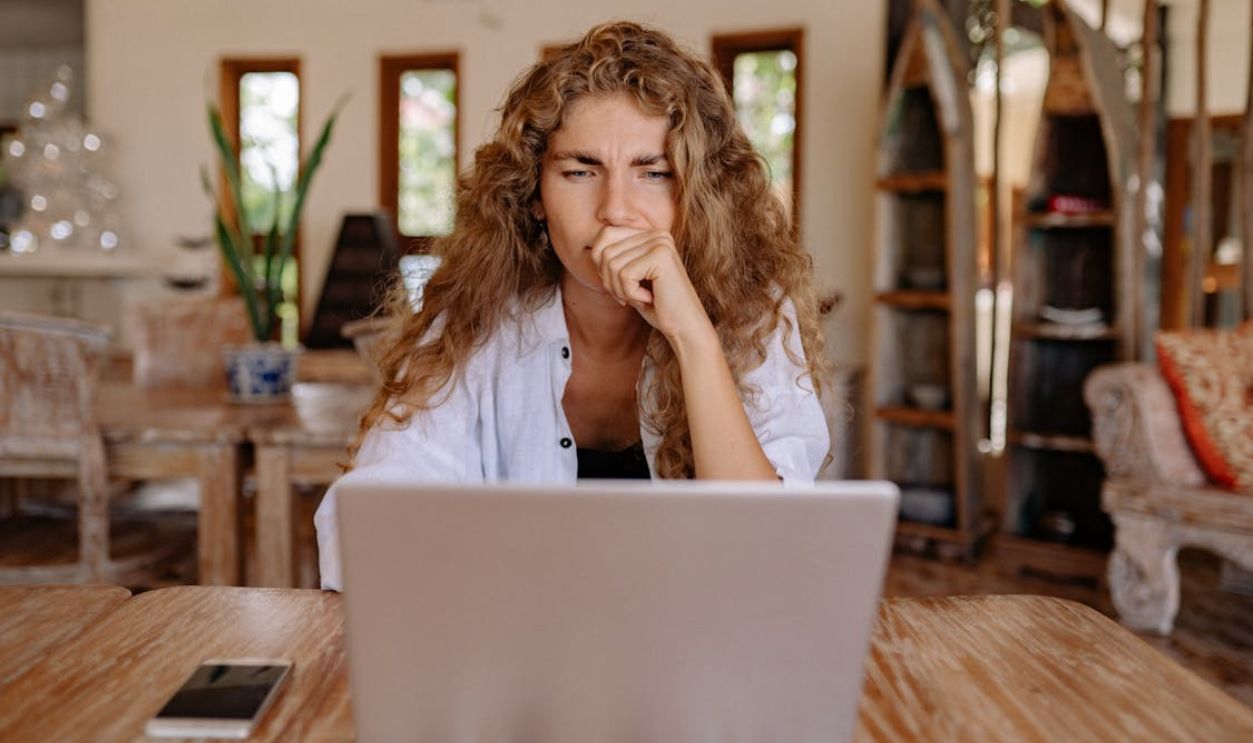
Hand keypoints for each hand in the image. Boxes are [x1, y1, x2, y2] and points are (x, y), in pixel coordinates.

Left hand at [589, 226, 714, 345]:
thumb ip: (614, 259)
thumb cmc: (657, 305)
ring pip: (612, 264)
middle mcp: (656, 234)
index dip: (602, 265)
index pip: (605, 236)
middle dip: (610, 280)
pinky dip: (630, 294)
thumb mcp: (630, 278)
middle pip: (605, 251)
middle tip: (628, 296)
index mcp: (649, 234)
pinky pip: (624, 275)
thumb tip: (591, 249)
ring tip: (640, 298)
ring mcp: (660, 243)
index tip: (618, 285)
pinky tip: (649, 298)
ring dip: (620, 289)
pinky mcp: (660, 257)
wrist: (685, 327)